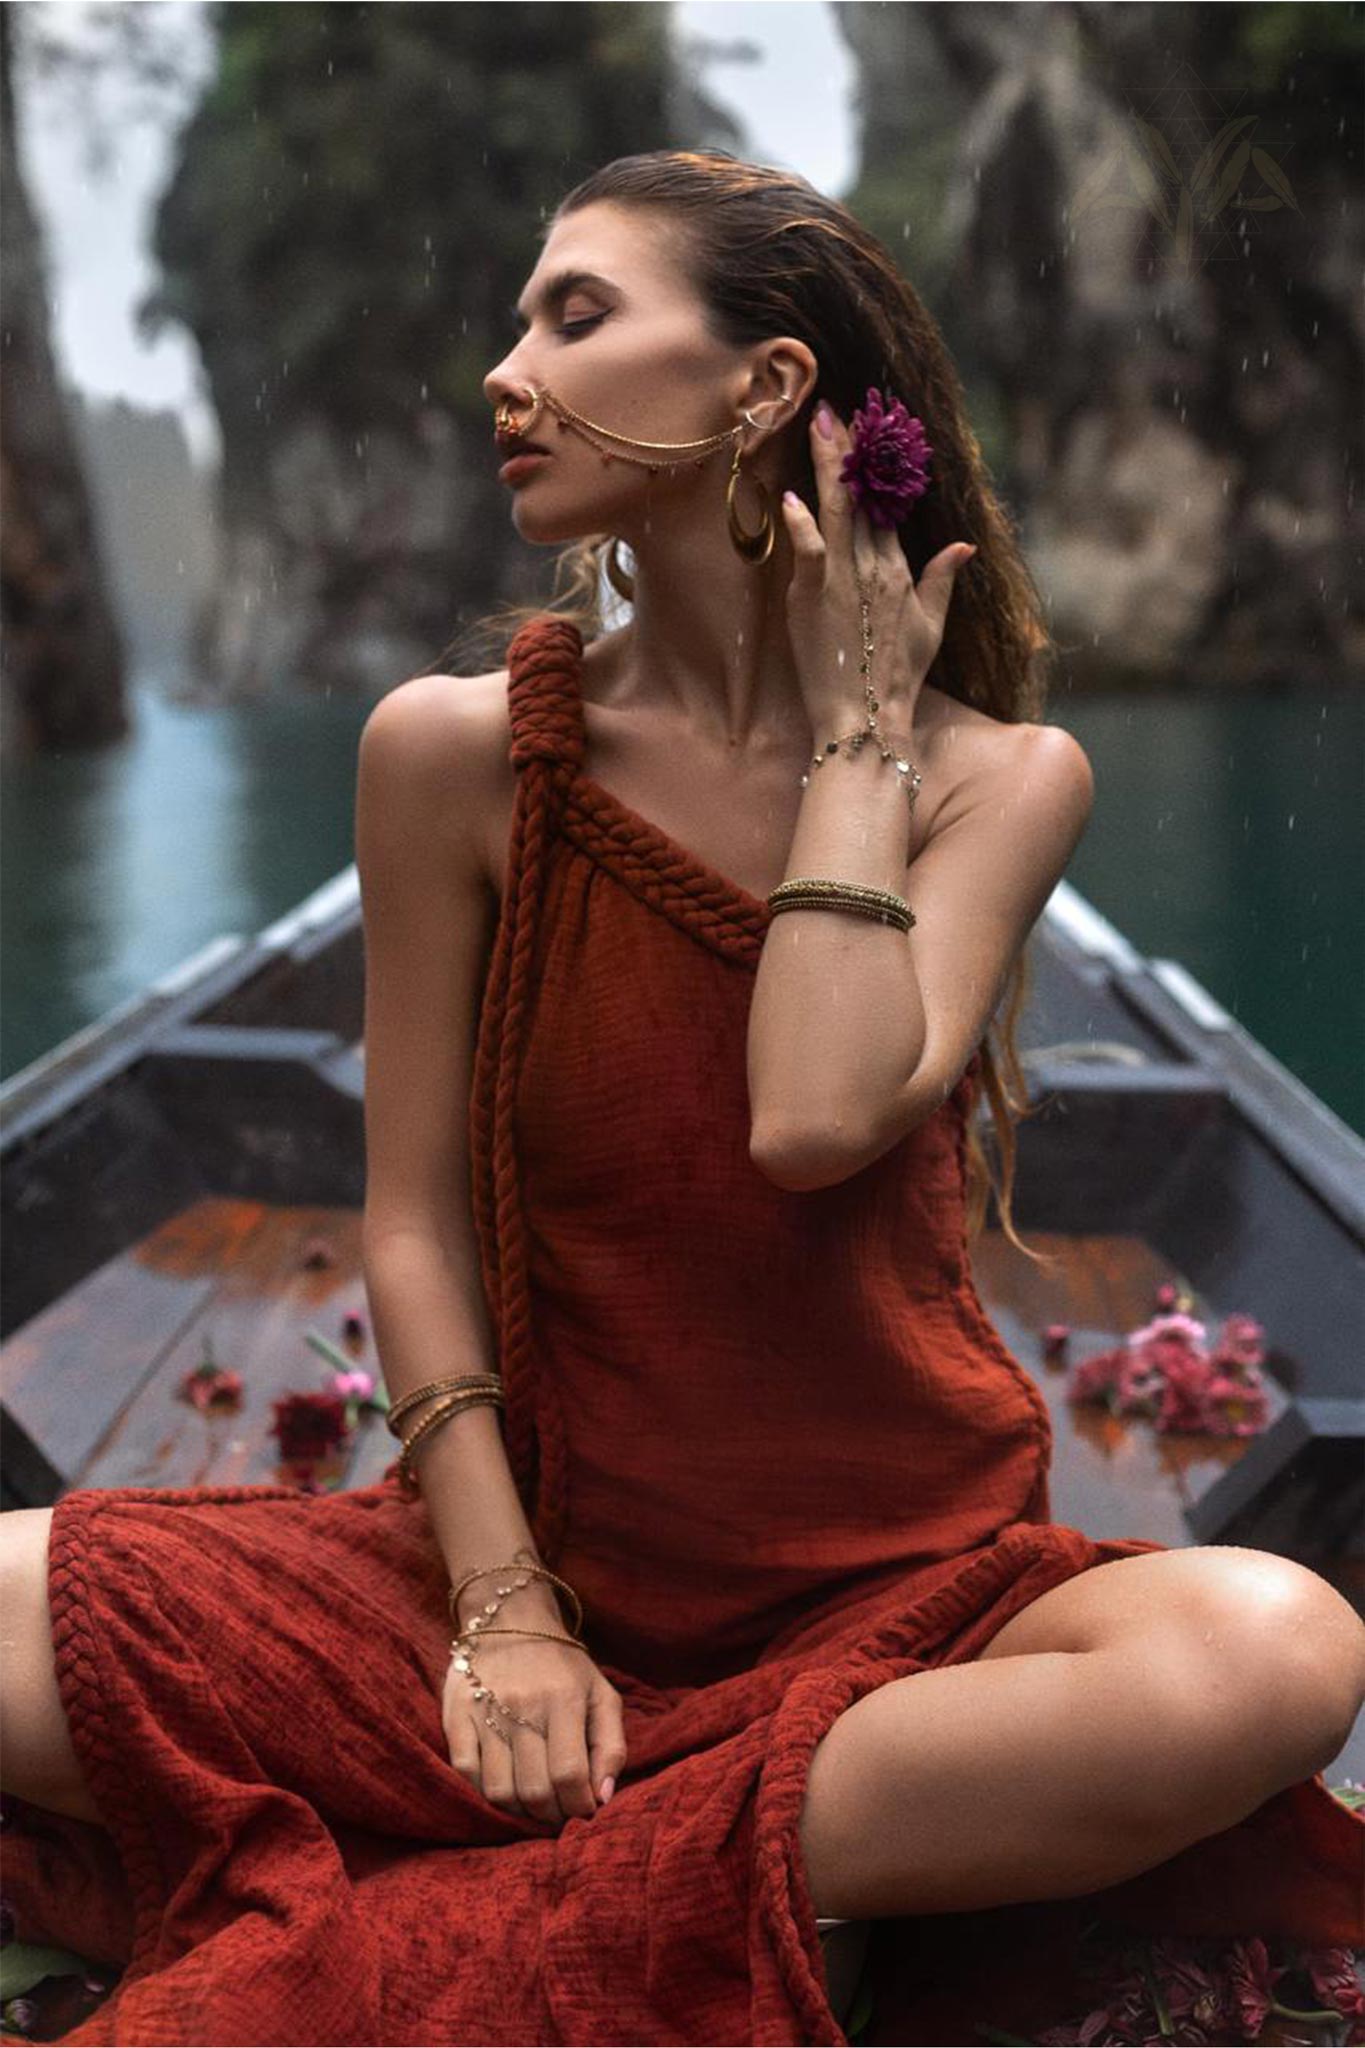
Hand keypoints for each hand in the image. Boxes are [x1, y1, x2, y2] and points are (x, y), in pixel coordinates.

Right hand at [442, 1613, 626, 1825]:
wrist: (509, 1620)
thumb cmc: (563, 1666)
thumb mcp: (601, 1694)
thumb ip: (611, 1746)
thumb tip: (603, 1798)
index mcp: (564, 1698)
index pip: (569, 1774)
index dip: (579, 1805)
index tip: (583, 1809)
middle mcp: (523, 1705)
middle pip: (534, 1789)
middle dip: (552, 1815)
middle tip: (558, 1811)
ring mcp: (485, 1710)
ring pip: (499, 1790)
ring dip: (520, 1811)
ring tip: (533, 1804)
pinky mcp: (456, 1715)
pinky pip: (466, 1774)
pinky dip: (485, 1793)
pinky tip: (504, 1785)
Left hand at [780, 400, 975, 740]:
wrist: (868, 717)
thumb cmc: (895, 678)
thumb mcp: (930, 627)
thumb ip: (943, 581)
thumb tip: (963, 547)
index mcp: (898, 569)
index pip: (885, 505)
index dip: (875, 467)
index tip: (867, 433)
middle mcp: (875, 565)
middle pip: (862, 495)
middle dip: (850, 450)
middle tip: (837, 410)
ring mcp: (845, 578)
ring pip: (837, 509)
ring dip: (828, 464)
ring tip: (820, 424)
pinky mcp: (816, 596)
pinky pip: (811, 550)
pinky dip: (802, 523)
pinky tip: (791, 496)